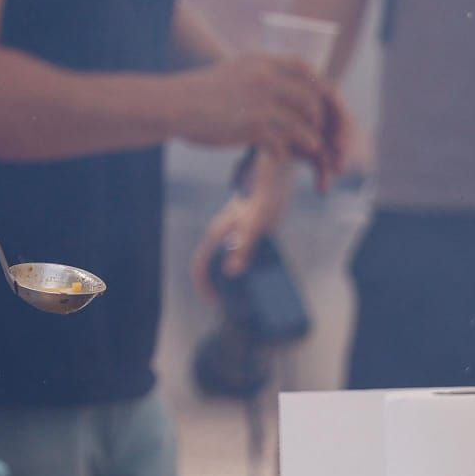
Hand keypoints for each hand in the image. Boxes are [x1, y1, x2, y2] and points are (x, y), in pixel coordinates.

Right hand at [172, 53, 345, 169]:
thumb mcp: (232, 72)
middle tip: (314, 131)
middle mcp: (265, 78)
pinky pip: (283, 146)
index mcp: (260, 61)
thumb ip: (257, 75)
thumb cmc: (199, 92)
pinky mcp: (254, 127)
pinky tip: (276, 156)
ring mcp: (261, 103)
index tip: (317, 100)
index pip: (304, 67)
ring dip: (308, 141)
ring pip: (303, 126)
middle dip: (317, 118)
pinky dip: (283, 154)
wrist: (174, 104)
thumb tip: (280, 87)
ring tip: (305, 149)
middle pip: (311, 98)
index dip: (317, 85)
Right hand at [191, 151, 293, 299]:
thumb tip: (230, 272)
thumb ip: (244, 247)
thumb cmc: (266, 194)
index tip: (218, 304)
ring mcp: (230, 232)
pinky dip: (243, 268)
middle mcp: (220, 234)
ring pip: (223, 261)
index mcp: (217, 234)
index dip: (204, 288)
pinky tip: (260, 273)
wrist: (275, 170)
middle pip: (210, 266)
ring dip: (231, 280)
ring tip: (249, 293)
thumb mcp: (257, 224)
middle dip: (219, 288)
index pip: (199, 266)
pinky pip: (236, 254)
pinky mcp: (243, 230)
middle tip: (236, 305)